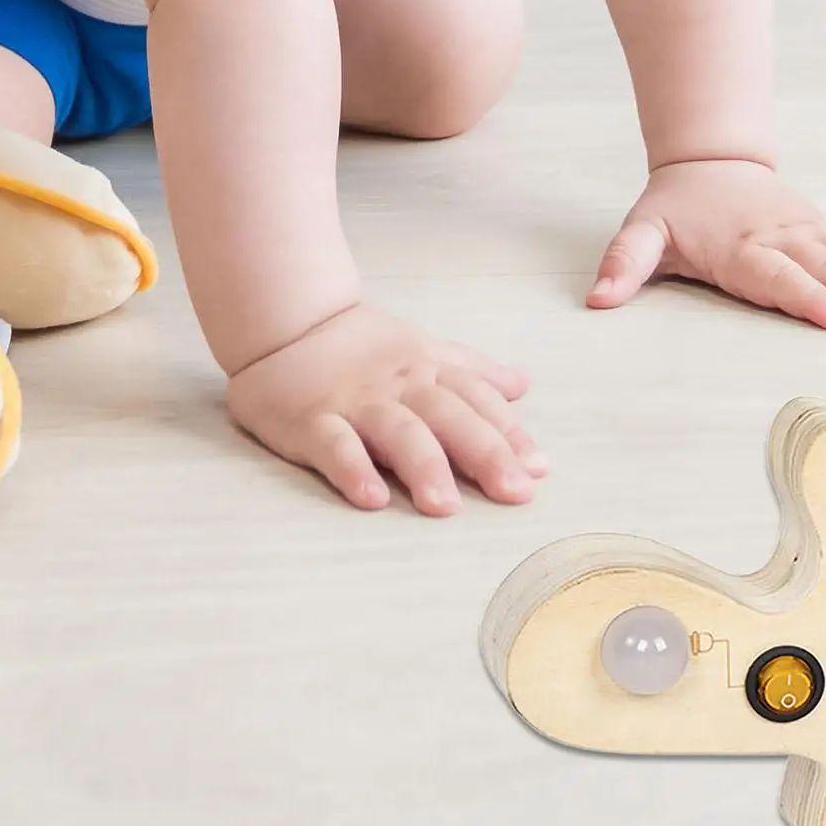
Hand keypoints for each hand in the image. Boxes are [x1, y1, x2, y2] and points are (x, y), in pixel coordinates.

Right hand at [226, 304, 544, 514]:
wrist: (286, 318)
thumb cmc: (362, 346)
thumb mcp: (425, 349)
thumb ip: (473, 370)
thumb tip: (523, 385)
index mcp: (430, 371)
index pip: (479, 402)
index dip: (510, 434)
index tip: (539, 468)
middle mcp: (401, 386)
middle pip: (451, 418)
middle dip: (486, 454)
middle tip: (516, 493)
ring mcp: (356, 402)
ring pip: (397, 432)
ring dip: (425, 467)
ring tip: (446, 507)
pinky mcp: (309, 419)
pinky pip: (333, 445)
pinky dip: (352, 470)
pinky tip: (371, 499)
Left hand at [588, 160, 825, 329]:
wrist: (708, 160)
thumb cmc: (676, 207)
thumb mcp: (642, 232)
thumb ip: (624, 265)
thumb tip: (598, 299)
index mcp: (742, 248)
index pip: (779, 276)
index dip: (809, 296)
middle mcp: (784, 238)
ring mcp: (811, 231)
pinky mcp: (825, 227)